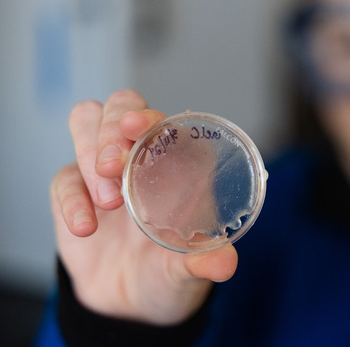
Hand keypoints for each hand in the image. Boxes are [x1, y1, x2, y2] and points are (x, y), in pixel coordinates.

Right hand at [50, 89, 237, 324]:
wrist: (129, 304)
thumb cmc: (168, 272)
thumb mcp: (188, 270)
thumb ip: (204, 264)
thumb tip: (225, 264)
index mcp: (179, 162)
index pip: (164, 119)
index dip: (150, 116)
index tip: (135, 127)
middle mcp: (142, 156)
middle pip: (120, 105)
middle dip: (111, 129)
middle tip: (112, 166)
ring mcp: (104, 169)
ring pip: (86, 122)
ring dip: (89, 151)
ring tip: (108, 201)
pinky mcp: (74, 189)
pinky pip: (63, 178)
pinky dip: (71, 200)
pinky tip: (85, 228)